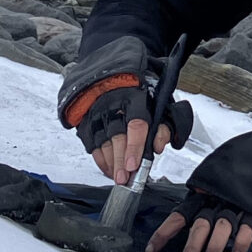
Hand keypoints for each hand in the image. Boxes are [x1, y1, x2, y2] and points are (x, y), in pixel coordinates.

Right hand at [57, 34, 192, 183]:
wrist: (112, 73)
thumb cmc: (141, 91)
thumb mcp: (159, 102)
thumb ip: (164, 125)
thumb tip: (159, 146)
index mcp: (135, 97)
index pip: (136, 124)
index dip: (136, 147)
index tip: (135, 165)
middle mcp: (113, 104)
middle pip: (117, 137)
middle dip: (121, 161)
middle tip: (125, 179)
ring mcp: (97, 112)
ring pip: (103, 143)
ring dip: (111, 164)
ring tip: (118, 177)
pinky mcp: (87, 120)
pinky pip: (92, 144)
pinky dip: (101, 160)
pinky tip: (109, 170)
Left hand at [147, 130, 251, 251]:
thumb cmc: (235, 170)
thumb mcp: (213, 180)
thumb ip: (200, 198)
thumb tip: (179, 221)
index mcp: (203, 192)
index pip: (180, 214)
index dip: (165, 232)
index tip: (152, 248)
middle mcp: (218, 197)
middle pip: (201, 224)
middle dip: (192, 246)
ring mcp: (238, 202)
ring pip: (223, 226)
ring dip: (215, 246)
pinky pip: (249, 226)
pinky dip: (242, 240)